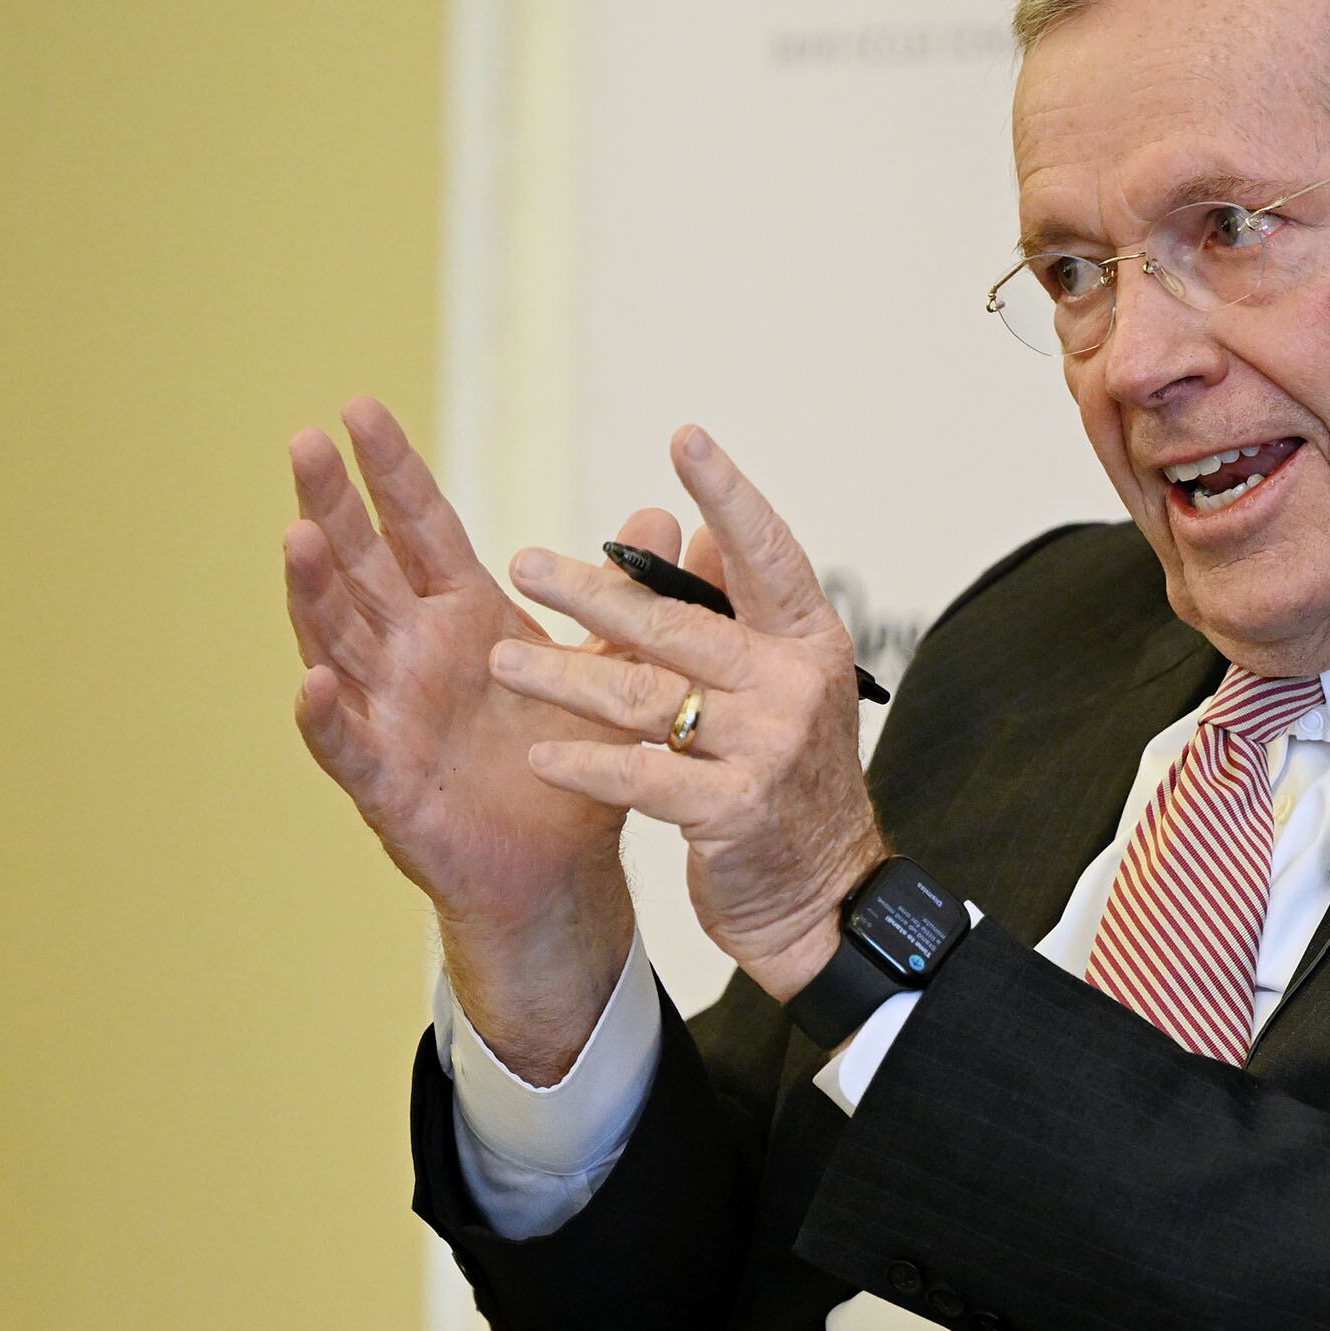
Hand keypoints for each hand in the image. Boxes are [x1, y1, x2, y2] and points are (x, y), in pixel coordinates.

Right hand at [283, 398, 659, 1075]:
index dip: (390, 473)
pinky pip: (347, 746)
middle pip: (361, 568)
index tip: (359, 407)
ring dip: (314, 593)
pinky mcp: (388, 785)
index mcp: (461, 619)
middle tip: (306, 439)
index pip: (419, 531)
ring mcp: (390, 716)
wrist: (561, 868)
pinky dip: (327, 715)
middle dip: (331, 506)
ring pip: (340, 642)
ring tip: (296, 537)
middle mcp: (413, 657)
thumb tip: (668, 517)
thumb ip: (624, 595)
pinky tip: (315, 679)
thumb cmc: (567, 762)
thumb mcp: (609, 667)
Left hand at [488, 425, 884, 1001]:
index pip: (767, 552)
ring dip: (565, 678)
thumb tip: (695, 527)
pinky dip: (586, 764)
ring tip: (503, 663)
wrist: (826, 894)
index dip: (728, 493)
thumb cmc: (790, 782)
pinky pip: (641, 774)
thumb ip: (739, 612)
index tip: (685, 436)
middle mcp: (793, 685)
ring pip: (647, 697)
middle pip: (680, 624)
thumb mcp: (783, 687)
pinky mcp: (732, 810)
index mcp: (808, 641)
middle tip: (525, 564)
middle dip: (595, 594)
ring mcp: (766, 748)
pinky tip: (540, 755)